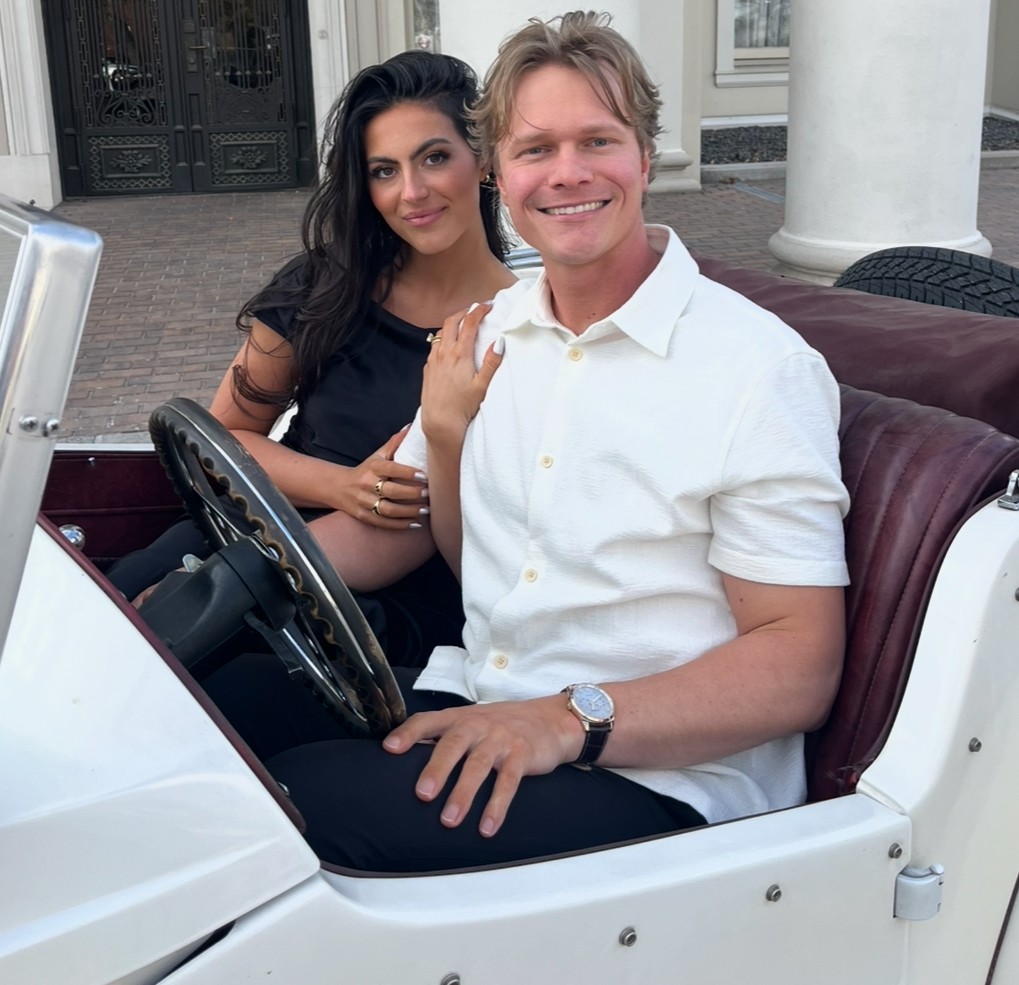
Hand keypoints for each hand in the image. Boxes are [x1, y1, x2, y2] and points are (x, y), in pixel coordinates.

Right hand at [349, 427, 430, 528]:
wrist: (338, 487)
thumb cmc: (364, 470)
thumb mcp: (376, 456)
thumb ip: (394, 444)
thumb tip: (411, 427)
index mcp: (372, 467)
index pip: (391, 469)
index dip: (408, 473)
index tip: (424, 476)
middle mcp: (367, 485)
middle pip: (392, 491)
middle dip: (412, 493)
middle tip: (429, 493)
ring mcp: (364, 502)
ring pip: (389, 509)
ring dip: (409, 511)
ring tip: (425, 509)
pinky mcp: (363, 516)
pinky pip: (384, 523)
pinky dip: (401, 524)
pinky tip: (416, 523)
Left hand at [382, 696, 582, 836]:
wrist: (550, 719)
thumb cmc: (502, 725)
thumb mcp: (472, 722)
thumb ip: (444, 739)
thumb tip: (405, 765)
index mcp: (459, 717)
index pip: (428, 720)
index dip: (409, 733)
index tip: (390, 749)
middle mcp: (478, 725)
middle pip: (454, 744)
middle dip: (437, 768)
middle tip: (423, 794)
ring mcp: (500, 739)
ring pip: (478, 766)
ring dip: (464, 794)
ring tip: (449, 820)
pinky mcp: (522, 755)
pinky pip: (508, 782)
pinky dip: (497, 805)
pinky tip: (487, 826)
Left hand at [421, 302, 502, 449]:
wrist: (439, 422)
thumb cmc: (462, 407)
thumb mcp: (482, 386)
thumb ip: (491, 362)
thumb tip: (499, 342)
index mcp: (460, 355)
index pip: (470, 323)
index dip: (479, 310)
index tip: (487, 306)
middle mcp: (444, 353)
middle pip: (451, 322)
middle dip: (463, 312)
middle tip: (474, 311)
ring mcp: (433, 360)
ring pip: (441, 333)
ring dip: (452, 325)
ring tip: (463, 327)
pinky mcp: (427, 368)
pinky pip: (435, 346)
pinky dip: (444, 339)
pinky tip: (450, 347)